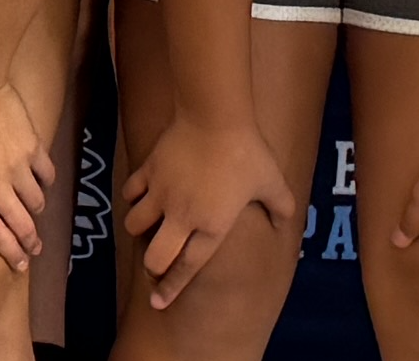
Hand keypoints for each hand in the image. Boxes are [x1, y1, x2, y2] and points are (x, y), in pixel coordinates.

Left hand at [0, 65, 51, 271]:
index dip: (9, 252)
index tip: (18, 265)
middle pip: (21, 225)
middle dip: (29, 242)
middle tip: (32, 251)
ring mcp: (17, 167)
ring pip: (36, 202)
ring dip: (35, 212)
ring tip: (33, 216)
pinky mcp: (32, 147)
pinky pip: (45, 174)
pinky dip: (45, 183)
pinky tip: (41, 184)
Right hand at [118, 113, 303, 311]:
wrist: (215, 116)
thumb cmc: (247, 153)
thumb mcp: (273, 182)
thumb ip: (281, 207)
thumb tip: (287, 221)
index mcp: (212, 227)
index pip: (187, 268)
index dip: (171, 289)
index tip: (158, 303)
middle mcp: (182, 217)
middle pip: (154, 257)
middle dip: (152, 266)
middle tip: (154, 264)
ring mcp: (161, 194)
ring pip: (134, 225)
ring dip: (139, 230)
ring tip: (148, 226)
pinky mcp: (148, 171)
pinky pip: (131, 192)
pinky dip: (133, 198)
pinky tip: (140, 195)